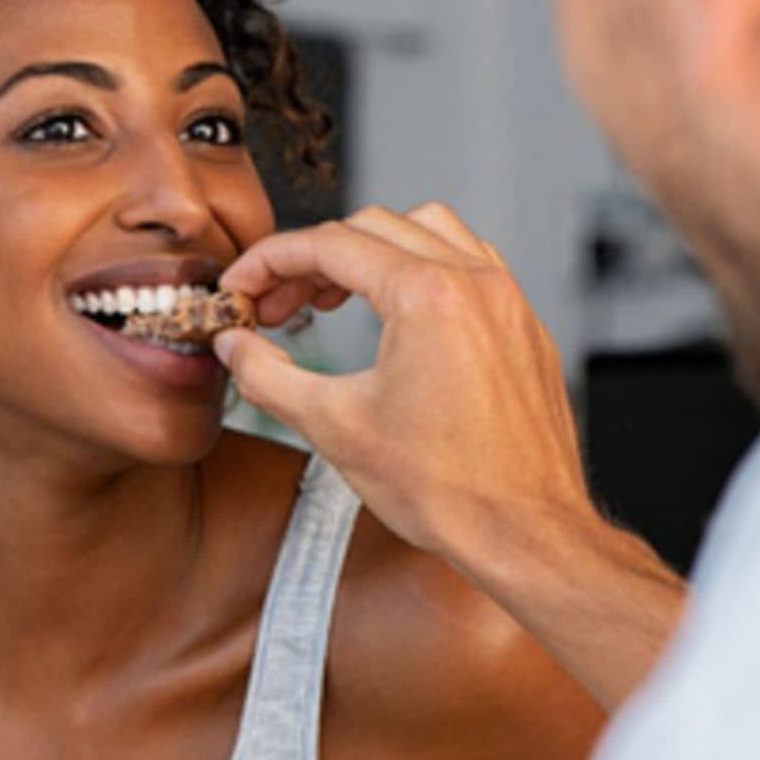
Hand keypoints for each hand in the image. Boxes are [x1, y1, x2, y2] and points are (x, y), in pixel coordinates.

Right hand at [214, 204, 593, 578]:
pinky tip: (395, 313)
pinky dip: (421, 268)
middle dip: (312, 258)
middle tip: (275, 306)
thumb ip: (268, 376)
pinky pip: (469, 263)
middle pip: (373, 227)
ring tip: (333, 298)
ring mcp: (507, 301)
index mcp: (427, 296)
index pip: (328, 245)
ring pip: (427, 230)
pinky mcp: (523, 327)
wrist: (523, 533)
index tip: (242, 287)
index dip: (269, 261)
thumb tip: (236, 347)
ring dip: (369, 251)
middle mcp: (475, 283)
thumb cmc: (446, 489)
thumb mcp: (334, 428)